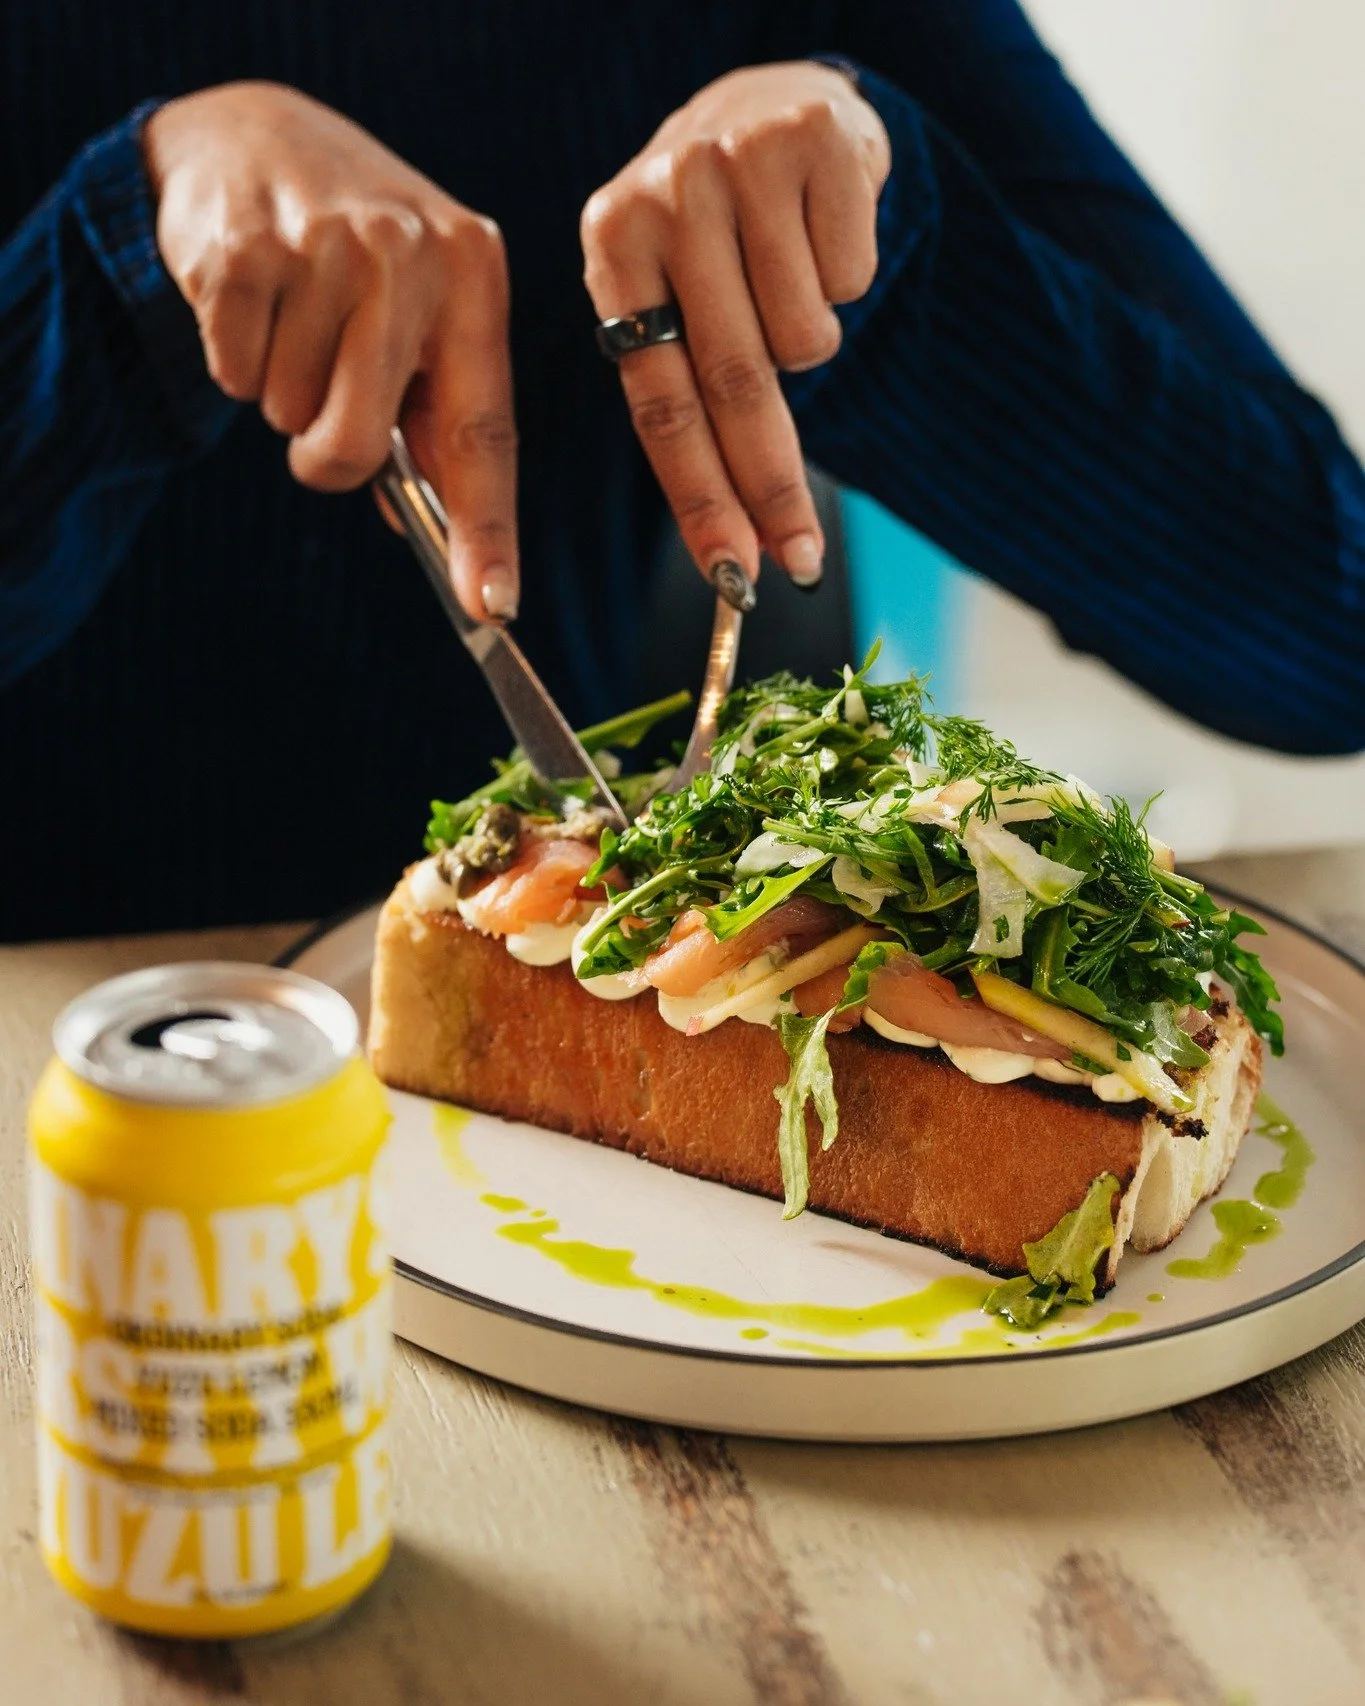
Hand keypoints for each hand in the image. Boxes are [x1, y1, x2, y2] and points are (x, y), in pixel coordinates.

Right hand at [144, 82, 517, 620]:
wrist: (257, 136)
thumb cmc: (359, 258)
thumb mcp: (421, 313)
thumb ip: (433, 417)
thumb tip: (431, 534)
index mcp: (474, 275)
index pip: (485, 431)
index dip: (488, 530)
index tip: (492, 607)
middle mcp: (410, 254)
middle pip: (357, 443)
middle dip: (326, 458)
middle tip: (318, 418)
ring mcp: (326, 243)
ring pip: (287, 411)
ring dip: (279, 392)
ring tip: (292, 320)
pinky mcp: (244, 245)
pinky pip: (232, 373)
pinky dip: (233, 360)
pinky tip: (251, 300)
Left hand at [580, 62, 888, 593]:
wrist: (773, 103)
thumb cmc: (718, 238)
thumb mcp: (673, 297)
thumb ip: (690, 398)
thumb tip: (742, 551)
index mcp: (610, 251)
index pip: (660, 406)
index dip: (702, 501)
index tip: (735, 577)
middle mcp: (660, 200)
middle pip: (733, 385)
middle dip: (772, 486)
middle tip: (802, 560)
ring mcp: (733, 161)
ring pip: (804, 338)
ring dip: (812, 344)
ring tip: (790, 287)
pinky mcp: (809, 138)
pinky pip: (850, 278)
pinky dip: (848, 279)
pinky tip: (820, 234)